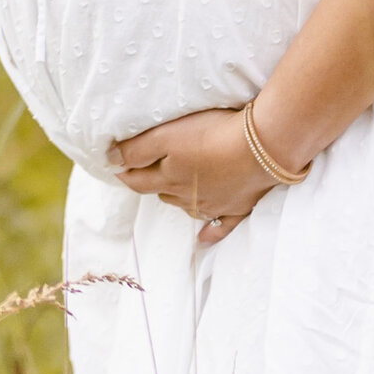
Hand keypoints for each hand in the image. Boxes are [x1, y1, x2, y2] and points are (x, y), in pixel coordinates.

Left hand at [110, 105, 271, 246]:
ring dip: (178, 199)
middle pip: (163, 192)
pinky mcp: (238, 206)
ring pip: (187, 207)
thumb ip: (136, 150)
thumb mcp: (166, 135)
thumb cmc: (212, 135)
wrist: (263, 148)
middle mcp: (188, 197)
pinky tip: (203, 238)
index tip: (117, 165)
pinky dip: (210, 233)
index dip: (126, 172)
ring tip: (174, 190)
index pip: (138, 180)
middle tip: (148, 169)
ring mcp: (215, 205)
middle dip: (153, 182)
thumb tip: (110, 161)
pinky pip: (221, 226)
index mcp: (169, 178)